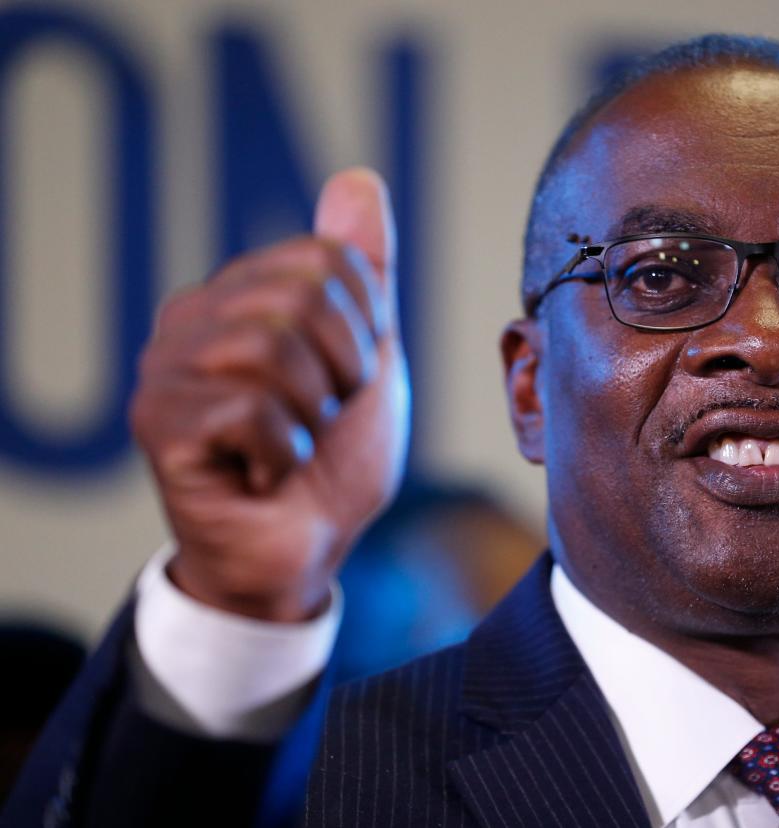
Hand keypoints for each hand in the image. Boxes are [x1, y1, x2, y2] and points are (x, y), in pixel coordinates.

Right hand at [130, 169, 410, 621]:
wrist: (306, 547)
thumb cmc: (333, 456)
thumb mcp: (368, 355)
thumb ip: (363, 273)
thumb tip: (357, 179)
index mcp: (243, 293)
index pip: (330, 261)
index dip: (365, 331)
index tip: (348, 381)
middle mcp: (193, 317)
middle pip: (303, 297)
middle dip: (342, 373)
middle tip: (320, 418)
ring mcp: (167, 367)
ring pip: (273, 351)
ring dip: (312, 418)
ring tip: (291, 444)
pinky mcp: (157, 423)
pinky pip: (249, 410)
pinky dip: (283, 454)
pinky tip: (264, 472)